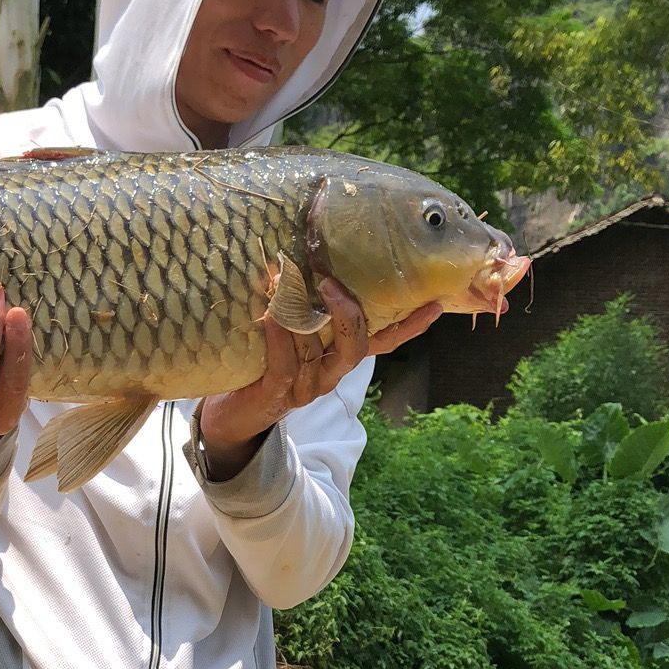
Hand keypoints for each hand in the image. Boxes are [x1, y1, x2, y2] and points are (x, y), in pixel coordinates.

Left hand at [197, 278, 441, 479]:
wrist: (232, 412)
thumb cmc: (265, 362)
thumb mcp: (294, 331)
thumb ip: (307, 305)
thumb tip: (308, 255)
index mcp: (340, 357)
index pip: (385, 342)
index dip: (410, 326)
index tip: (435, 303)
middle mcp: (330, 374)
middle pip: (355, 347)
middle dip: (347, 314)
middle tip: (330, 282)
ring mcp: (306, 388)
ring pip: (314, 351)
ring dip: (297, 316)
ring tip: (281, 283)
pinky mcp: (278, 395)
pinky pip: (284, 366)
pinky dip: (277, 338)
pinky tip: (269, 316)